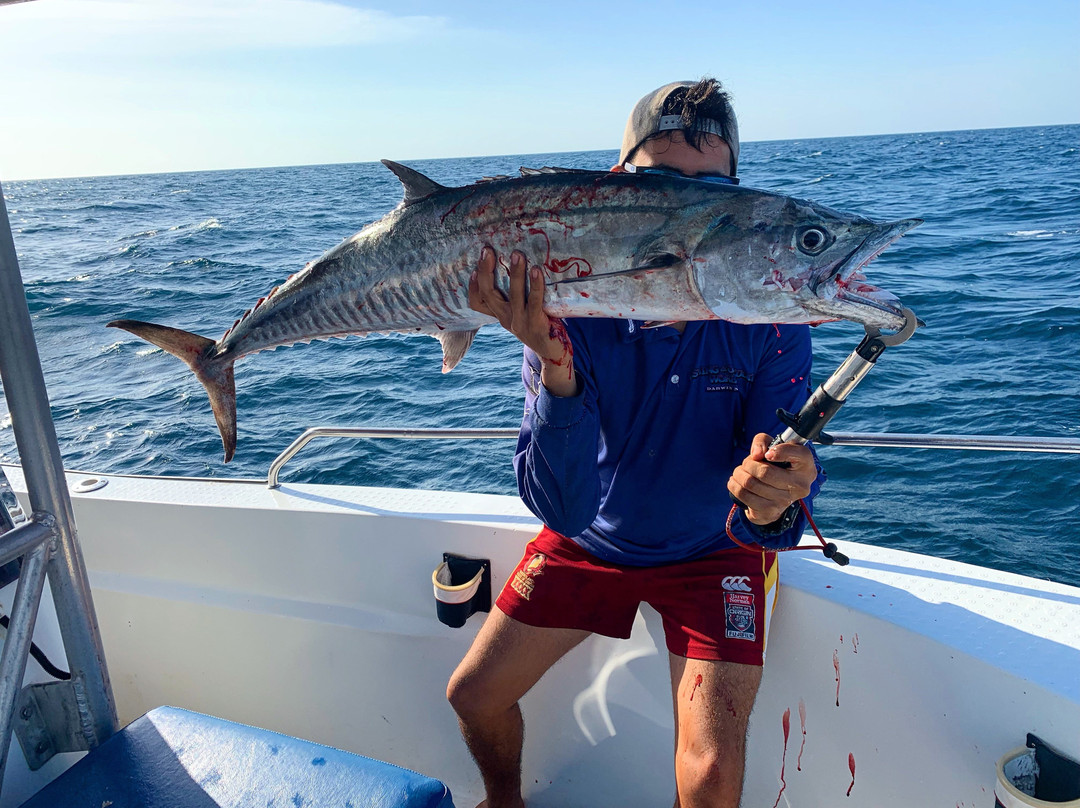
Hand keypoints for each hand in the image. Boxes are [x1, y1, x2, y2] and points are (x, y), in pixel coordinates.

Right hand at [469, 246, 578, 396]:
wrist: (553, 355)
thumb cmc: (539, 327)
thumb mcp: (522, 314)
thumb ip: (517, 298)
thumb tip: (518, 265)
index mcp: (501, 316)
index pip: (478, 303)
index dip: (472, 287)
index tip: (473, 270)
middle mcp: (507, 319)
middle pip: (489, 294)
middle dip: (486, 270)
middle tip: (487, 250)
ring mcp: (521, 323)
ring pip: (513, 295)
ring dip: (515, 273)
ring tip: (517, 254)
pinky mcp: (537, 325)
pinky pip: (535, 302)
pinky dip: (536, 285)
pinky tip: (537, 270)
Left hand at [727, 433, 815, 525]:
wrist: (776, 494)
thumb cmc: (775, 464)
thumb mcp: (772, 446)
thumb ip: (763, 441)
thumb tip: (756, 455)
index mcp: (806, 465)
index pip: (797, 454)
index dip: (779, 451)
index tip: (768, 454)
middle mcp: (800, 485)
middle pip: (764, 472)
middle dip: (748, 464)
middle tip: (746, 463)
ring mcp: (786, 501)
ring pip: (750, 483)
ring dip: (739, 474)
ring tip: (740, 472)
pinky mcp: (770, 512)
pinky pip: (744, 495)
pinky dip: (734, 486)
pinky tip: (736, 482)